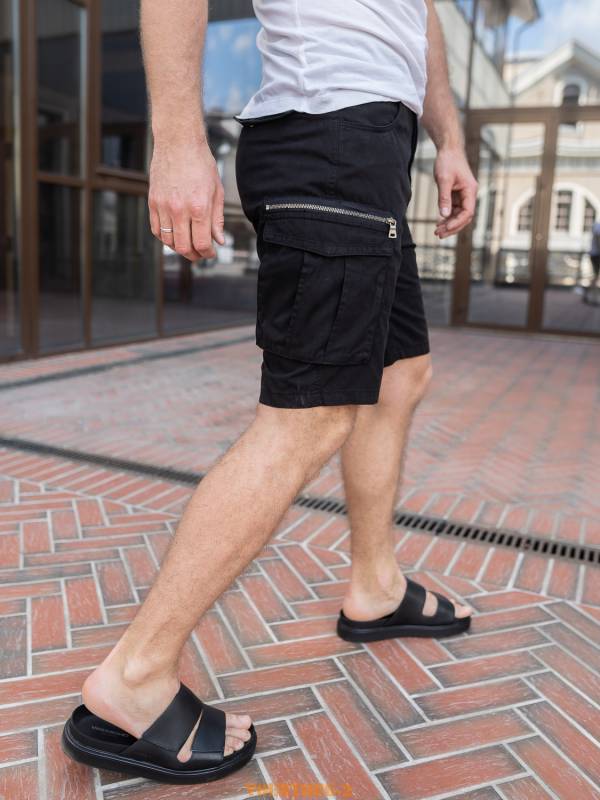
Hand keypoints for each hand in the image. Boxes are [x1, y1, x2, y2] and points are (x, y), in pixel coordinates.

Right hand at [148, 136, 224, 260]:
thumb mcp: (217, 191)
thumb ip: (217, 219)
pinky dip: (165, 238)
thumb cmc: (201, 163)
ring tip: (188, 245)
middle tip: (200, 254)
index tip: (211, 253)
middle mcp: (179, 209)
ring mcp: (163, 206)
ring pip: (168, 241)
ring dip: (179, 248)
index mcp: (199, 207)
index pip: (202, 244)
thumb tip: (220, 240)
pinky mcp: (153, 202)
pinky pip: (156, 229)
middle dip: (194, 255)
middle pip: (183, 247)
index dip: (207, 254)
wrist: (178, 142)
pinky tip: (174, 235)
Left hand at [433, 147, 477, 238]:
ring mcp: (463, 195)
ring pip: (458, 215)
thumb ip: (444, 198)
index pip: (467, 212)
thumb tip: (443, 216)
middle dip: (452, 227)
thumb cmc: (448, 161)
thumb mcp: (444, 180)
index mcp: (470, 191)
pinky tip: (438, 223)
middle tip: (439, 235)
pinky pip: (453, 210)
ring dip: (449, 224)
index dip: (457, 223)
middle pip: (464, 217)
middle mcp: (469, 194)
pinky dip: (447, 217)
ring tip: (437, 231)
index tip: (445, 229)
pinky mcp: (457, 195)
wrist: (448, 149)